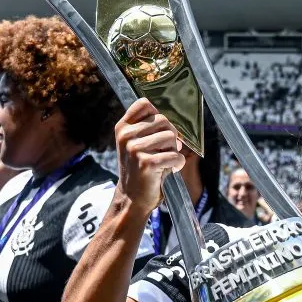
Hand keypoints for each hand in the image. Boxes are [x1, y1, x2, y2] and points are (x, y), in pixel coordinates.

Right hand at [114, 98, 184, 214]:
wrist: (132, 197)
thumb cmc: (140, 168)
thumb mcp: (136, 143)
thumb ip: (150, 127)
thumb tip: (176, 119)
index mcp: (123, 127)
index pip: (144, 104)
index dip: (158, 114)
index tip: (159, 129)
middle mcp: (126, 136)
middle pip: (163, 120)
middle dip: (171, 136)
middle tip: (166, 150)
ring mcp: (135, 149)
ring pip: (171, 137)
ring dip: (174, 150)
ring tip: (166, 160)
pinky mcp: (146, 163)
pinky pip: (175, 155)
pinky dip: (178, 163)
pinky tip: (172, 169)